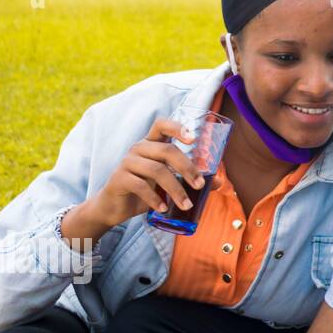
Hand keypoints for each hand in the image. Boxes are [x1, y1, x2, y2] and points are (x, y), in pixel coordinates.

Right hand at [86, 117, 203, 228]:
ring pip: (157, 170)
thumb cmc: (145, 190)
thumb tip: (219, 182)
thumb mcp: (168, 183)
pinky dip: (155, 198)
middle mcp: (139, 148)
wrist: (114, 207)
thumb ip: (190, 179)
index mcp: (151, 143)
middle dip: (187, 168)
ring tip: (186, 205)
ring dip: (175, 189)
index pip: (161, 125)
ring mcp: (127, 162)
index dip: (177, 127)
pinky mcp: (118, 179)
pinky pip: (140, 185)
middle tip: (199, 185)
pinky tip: (163, 208)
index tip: (193, 139)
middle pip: (167, 150)